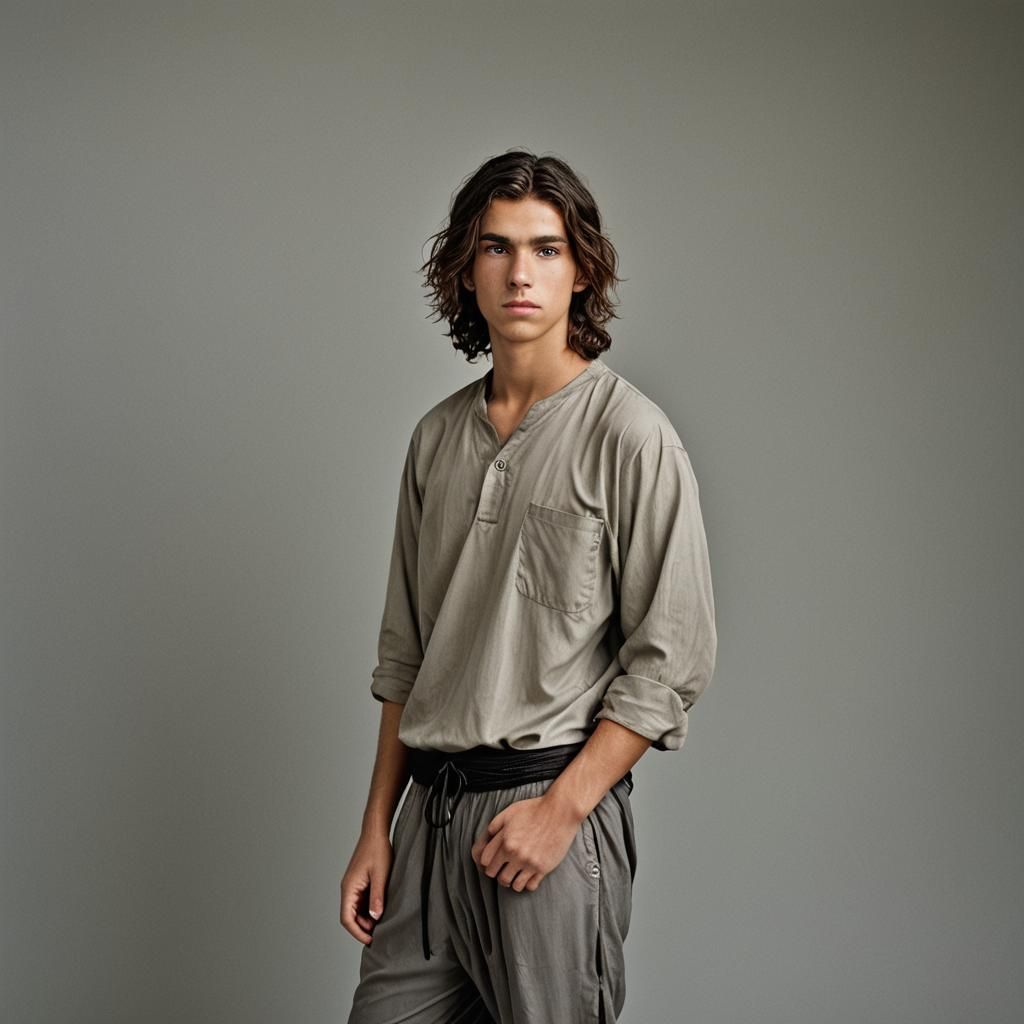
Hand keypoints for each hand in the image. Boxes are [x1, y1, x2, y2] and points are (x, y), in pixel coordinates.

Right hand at [339, 830, 393, 944]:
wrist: (376, 832)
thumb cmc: (377, 850)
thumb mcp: (380, 875)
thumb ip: (377, 897)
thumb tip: (374, 918)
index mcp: (349, 888)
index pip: (346, 919)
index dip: (357, 932)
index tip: (371, 940)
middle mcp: (348, 889)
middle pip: (350, 917)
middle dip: (363, 927)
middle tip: (380, 933)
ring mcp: (354, 886)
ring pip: (356, 911)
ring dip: (366, 919)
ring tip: (382, 922)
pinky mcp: (360, 883)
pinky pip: (361, 902)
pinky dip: (369, 910)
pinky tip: (381, 910)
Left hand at [470, 794, 581, 892]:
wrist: (560, 811)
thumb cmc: (534, 809)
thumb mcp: (509, 812)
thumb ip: (494, 826)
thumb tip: (486, 840)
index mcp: (505, 841)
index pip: (486, 863)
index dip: (488, 863)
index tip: (494, 862)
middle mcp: (515, 854)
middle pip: (499, 877)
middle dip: (500, 874)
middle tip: (505, 870)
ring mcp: (530, 863)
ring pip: (514, 886)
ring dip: (513, 881)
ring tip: (517, 874)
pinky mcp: (544, 868)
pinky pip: (530, 886)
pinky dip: (528, 883)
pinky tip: (529, 875)